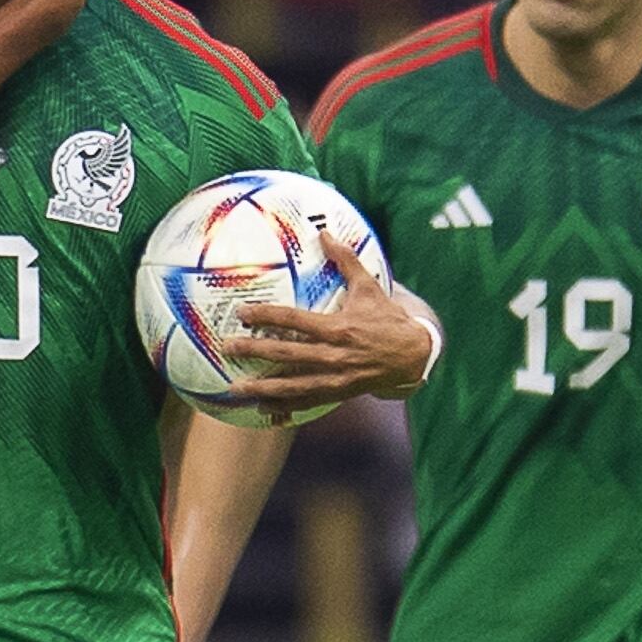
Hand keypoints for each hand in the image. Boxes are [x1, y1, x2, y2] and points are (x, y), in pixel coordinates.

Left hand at [217, 236, 435, 419]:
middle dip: (255, 351)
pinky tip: (263, 409)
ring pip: (294, 385)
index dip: (266, 316)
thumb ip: (346, 260)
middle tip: (227, 349)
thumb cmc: (387, 318)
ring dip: (264, 387)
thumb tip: (325, 232)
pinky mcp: (339, 393)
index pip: (294, 321)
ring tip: (237, 388)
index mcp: (337, 328)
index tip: (242, 313)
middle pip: (286, 353)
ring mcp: (335, 378)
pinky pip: (308, 402)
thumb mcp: (369, 287)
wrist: (413, 355)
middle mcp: (333, 355)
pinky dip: (285, 406)